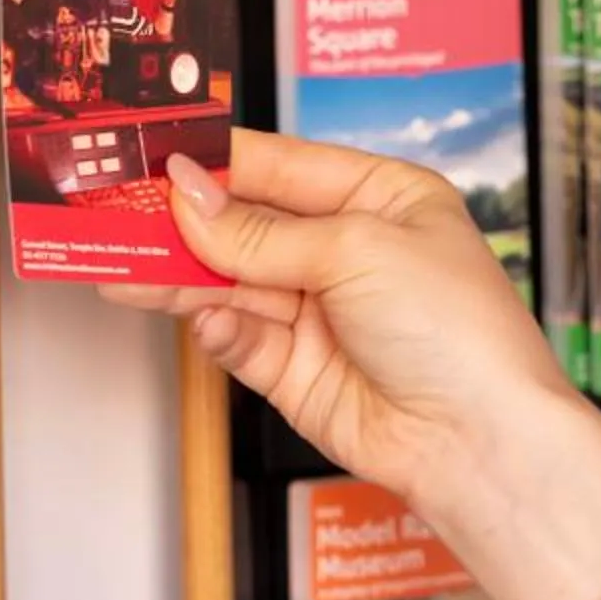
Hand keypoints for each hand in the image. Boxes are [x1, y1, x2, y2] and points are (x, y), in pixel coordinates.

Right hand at [105, 131, 578, 511]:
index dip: (218, 162)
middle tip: (121, 214)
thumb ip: (261, 233)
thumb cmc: (458, 331)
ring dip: (182, 276)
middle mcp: (350, 250)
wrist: (479, 441)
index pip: (282, 165)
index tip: (156, 158)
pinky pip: (240, 337)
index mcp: (383, 198)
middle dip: (188, 221)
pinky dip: (217, 328)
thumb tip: (189, 195)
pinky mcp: (298, 370)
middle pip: (248, 225)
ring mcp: (322, 312)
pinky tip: (204, 319)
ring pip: (232, 282)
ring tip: (126, 265)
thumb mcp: (357, 251)